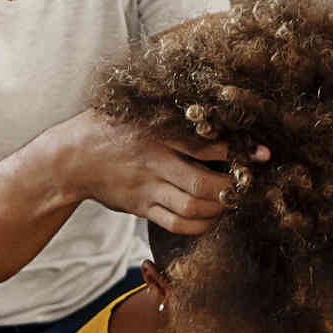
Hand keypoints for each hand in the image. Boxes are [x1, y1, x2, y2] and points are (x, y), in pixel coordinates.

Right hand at [58, 108, 270, 235]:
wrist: (69, 159)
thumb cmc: (109, 126)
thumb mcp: (138, 110)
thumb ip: (171, 111)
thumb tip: (214, 106)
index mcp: (156, 134)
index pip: (204, 144)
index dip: (237, 150)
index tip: (262, 153)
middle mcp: (153, 163)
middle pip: (202, 183)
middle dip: (232, 187)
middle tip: (247, 183)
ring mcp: (147, 189)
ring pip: (192, 208)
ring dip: (219, 208)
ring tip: (232, 199)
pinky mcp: (142, 208)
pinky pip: (177, 224)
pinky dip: (201, 226)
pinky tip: (212, 217)